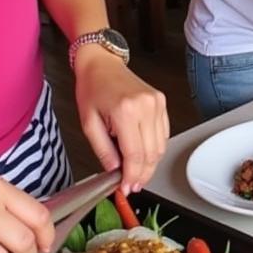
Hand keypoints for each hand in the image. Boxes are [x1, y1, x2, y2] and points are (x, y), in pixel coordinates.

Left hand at [74, 54, 168, 193]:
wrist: (102, 64)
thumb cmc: (92, 89)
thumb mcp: (88, 123)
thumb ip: (103, 150)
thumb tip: (115, 171)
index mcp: (126, 111)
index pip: (135, 154)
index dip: (132, 176)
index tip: (127, 188)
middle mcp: (146, 107)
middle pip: (152, 153)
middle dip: (143, 174)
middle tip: (133, 186)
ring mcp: (157, 104)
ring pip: (160, 146)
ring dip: (150, 164)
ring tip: (137, 173)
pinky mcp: (161, 103)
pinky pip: (164, 134)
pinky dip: (155, 148)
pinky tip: (143, 155)